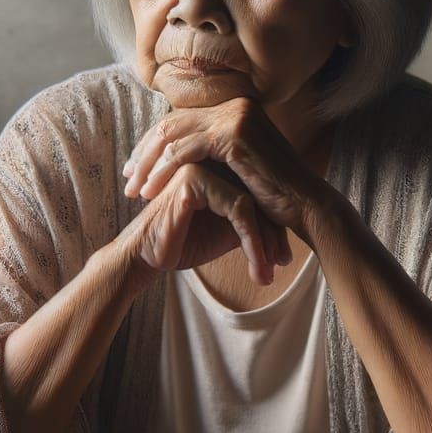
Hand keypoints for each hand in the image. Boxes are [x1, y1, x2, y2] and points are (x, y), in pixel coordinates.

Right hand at [118, 161, 286, 284]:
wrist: (146, 257)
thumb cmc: (185, 242)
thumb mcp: (227, 231)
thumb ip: (250, 220)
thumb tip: (285, 232)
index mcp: (218, 167)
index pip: (258, 195)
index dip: (274, 227)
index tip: (282, 258)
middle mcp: (211, 161)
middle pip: (258, 198)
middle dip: (274, 235)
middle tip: (283, 262)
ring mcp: (201, 166)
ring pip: (251, 205)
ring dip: (265, 242)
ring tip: (270, 271)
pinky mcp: (194, 180)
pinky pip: (238, 210)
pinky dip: (252, 241)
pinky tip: (258, 266)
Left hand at [123, 98, 319, 240]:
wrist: (306, 205)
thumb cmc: (276, 194)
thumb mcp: (240, 165)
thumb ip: (216, 152)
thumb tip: (178, 152)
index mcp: (237, 107)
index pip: (182, 119)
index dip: (154, 144)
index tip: (137, 170)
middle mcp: (236, 103)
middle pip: (172, 123)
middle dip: (144, 153)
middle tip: (128, 179)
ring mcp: (235, 115)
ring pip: (172, 135)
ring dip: (148, 164)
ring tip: (135, 191)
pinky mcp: (233, 134)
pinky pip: (183, 151)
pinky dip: (163, 171)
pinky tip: (152, 192)